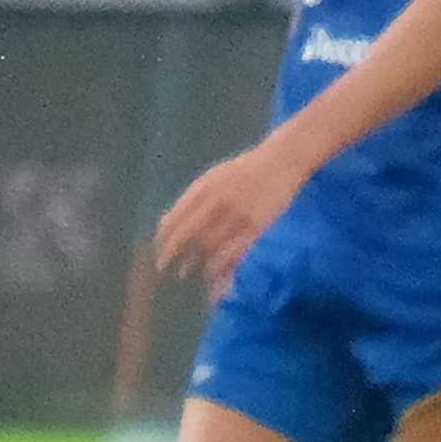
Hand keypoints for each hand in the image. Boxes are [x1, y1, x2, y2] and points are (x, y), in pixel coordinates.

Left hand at [153, 140, 306, 286]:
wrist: (281, 162)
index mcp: (204, 188)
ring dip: (196, 264)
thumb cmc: (246, 170)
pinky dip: (223, 269)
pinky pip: (235, 253)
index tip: (158, 251)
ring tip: (186, 276)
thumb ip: (195, 197)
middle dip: (173, 254)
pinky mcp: (256, 228)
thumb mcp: (215, 176)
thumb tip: (172, 221)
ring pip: (209, 247)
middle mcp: (216, 202)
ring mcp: (236, 215)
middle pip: (188, 234)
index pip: (175, 217)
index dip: (164, 237)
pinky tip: (216, 280)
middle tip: (166, 269)